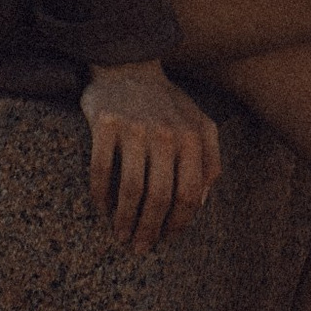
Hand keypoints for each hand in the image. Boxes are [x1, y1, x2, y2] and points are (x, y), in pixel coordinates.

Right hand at [80, 61, 221, 255]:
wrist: (128, 64)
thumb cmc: (165, 102)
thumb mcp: (199, 123)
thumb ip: (209, 159)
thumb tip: (202, 202)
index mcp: (193, 137)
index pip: (189, 193)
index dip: (179, 222)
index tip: (167, 238)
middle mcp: (166, 133)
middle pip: (160, 196)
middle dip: (150, 228)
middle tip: (140, 247)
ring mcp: (135, 128)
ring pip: (131, 189)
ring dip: (125, 220)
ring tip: (121, 235)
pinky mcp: (105, 124)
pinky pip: (101, 170)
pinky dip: (101, 196)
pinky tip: (102, 209)